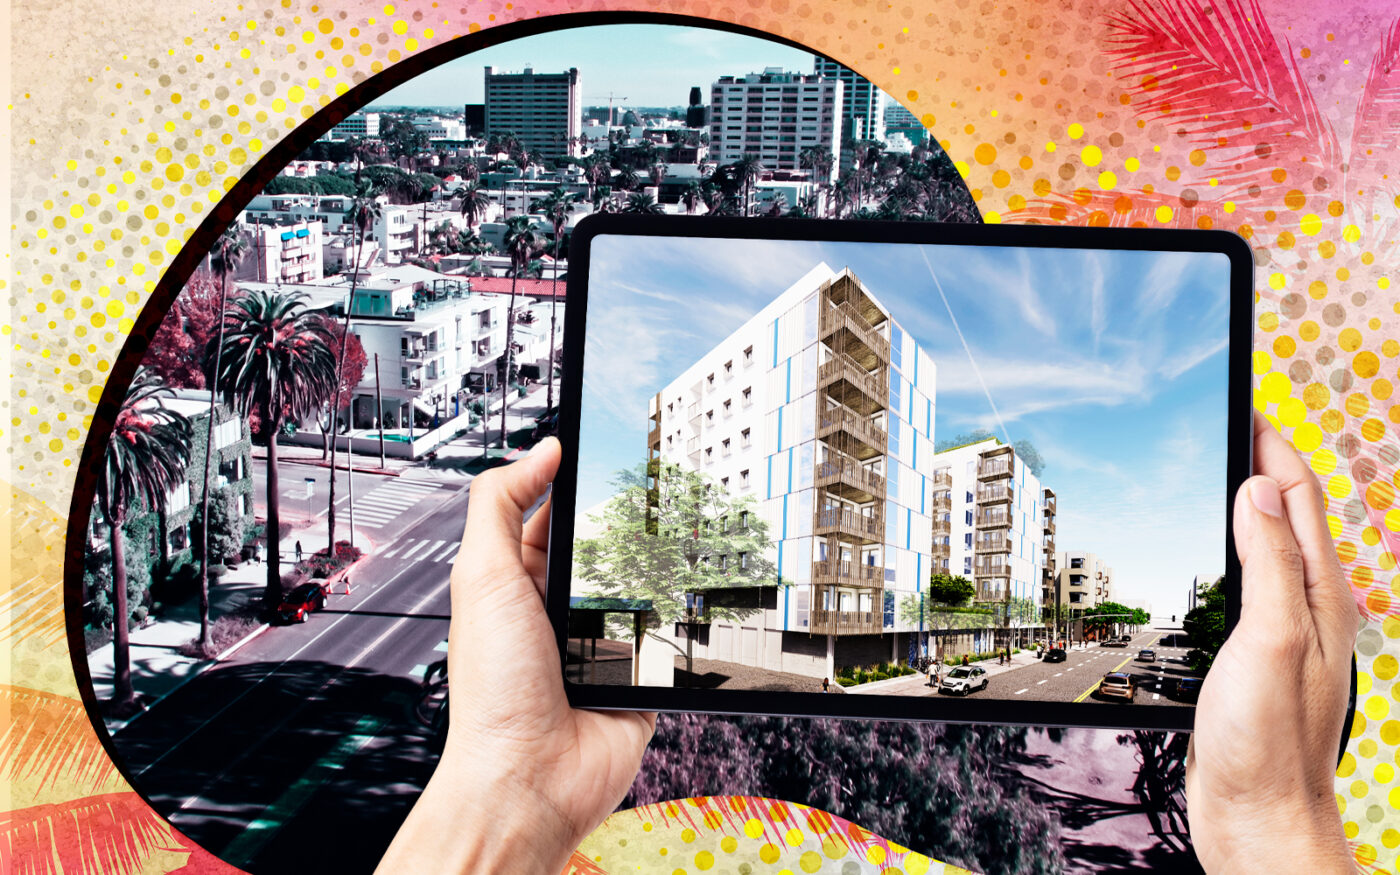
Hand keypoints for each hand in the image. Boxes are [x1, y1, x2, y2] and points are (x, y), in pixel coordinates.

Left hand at [377, 438, 655, 873]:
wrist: (533, 779)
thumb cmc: (494, 693)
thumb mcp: (483, 577)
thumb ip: (501, 505)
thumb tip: (539, 450)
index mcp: (516, 584)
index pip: (548, 517)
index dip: (571, 484)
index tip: (603, 446)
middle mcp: (558, 612)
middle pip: (602, 548)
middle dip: (625, 526)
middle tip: (658, 489)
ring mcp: (600, 644)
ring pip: (640, 587)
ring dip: (655, 573)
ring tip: (678, 542)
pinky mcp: (638, 676)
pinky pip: (669, 637)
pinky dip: (679, 623)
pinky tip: (689, 600)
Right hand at [1186, 412, 1357, 872]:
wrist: (1257, 815)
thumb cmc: (1268, 742)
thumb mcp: (1270, 639)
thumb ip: (1271, 563)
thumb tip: (1257, 492)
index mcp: (1320, 595)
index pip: (1298, 497)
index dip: (1273, 446)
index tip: (1246, 408)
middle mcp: (1309, 606)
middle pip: (1287, 515)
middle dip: (1262, 464)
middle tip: (1232, 427)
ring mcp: (1284, 629)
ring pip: (1268, 546)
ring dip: (1248, 504)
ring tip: (1225, 472)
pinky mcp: (1257, 652)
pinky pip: (1248, 581)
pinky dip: (1231, 549)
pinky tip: (1216, 553)